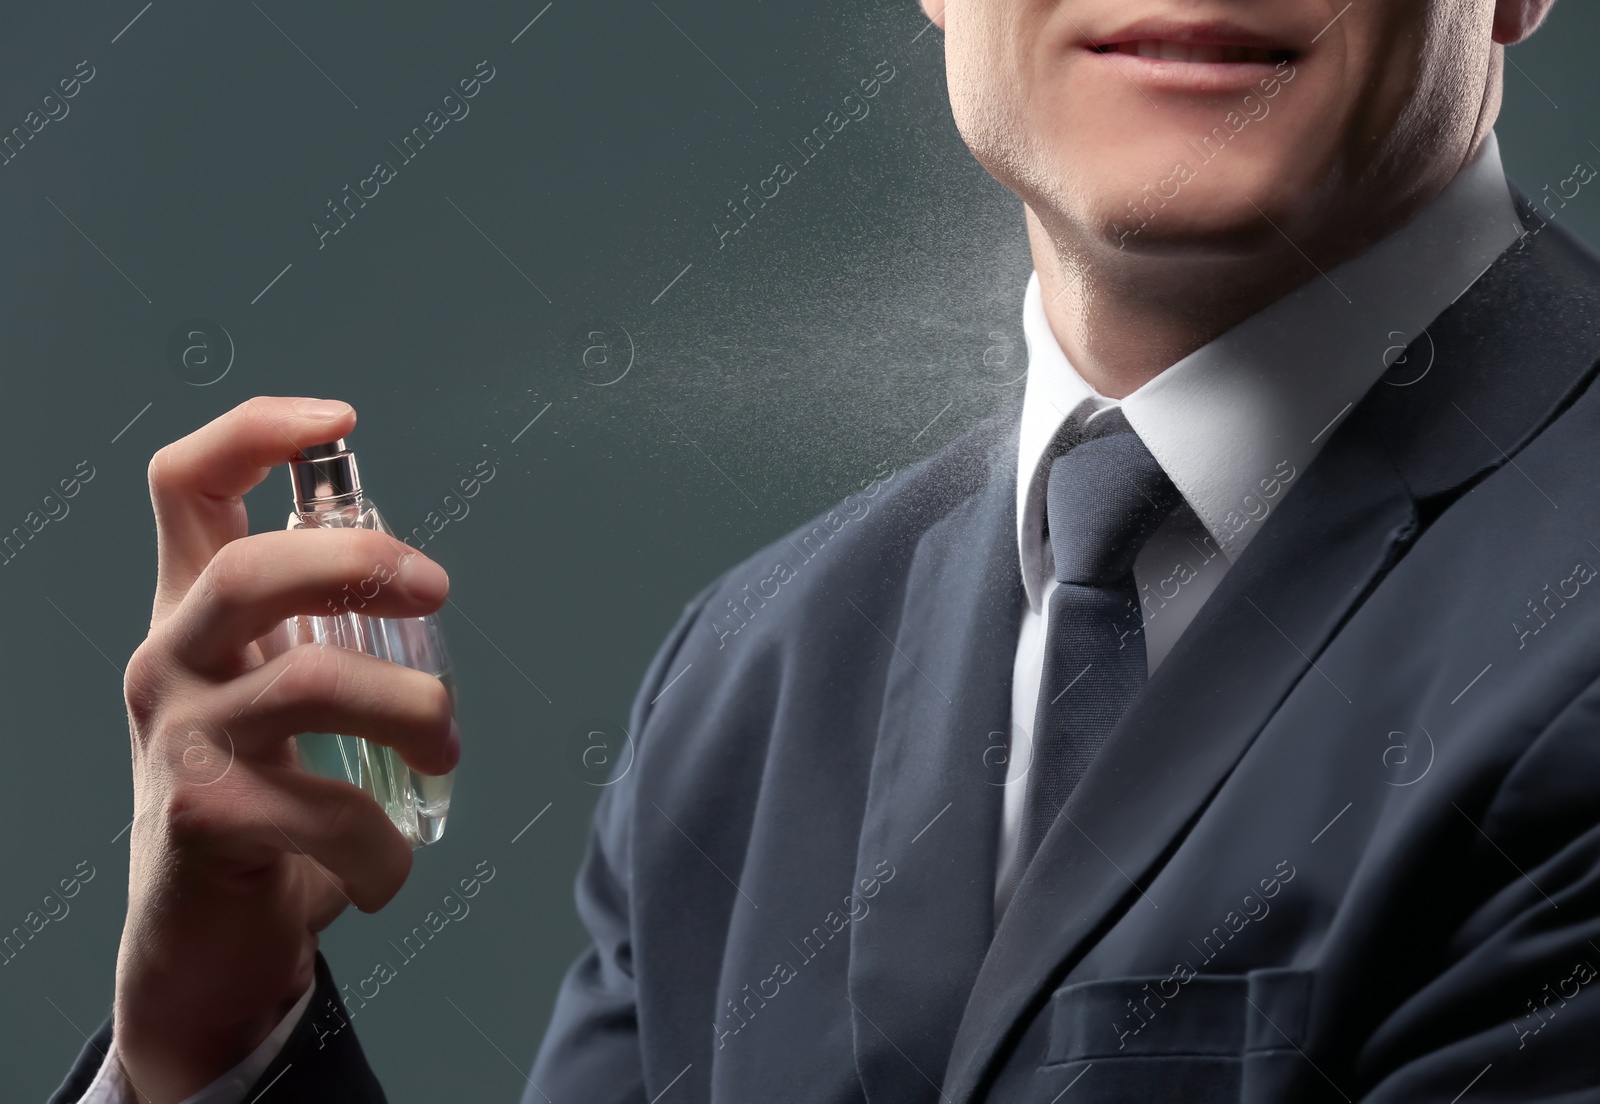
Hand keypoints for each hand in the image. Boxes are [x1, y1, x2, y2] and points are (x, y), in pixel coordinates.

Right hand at [112, 397, 458, 1101]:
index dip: (256, 430)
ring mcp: (178, 739)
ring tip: (446, 746)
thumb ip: (322, 634)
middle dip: (363, 564)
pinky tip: (389, 868)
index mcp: (190, 613)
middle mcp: (168, 661)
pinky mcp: (202, 819)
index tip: (342, 419)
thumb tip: (418, 585)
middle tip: (438, 591)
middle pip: (249, 569)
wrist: (205, 943)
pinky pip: (331, 808)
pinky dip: (388, 845)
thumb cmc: (265, 807)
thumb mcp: (280, 701)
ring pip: (313, 682)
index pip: (183, 484)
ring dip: (416, 709)